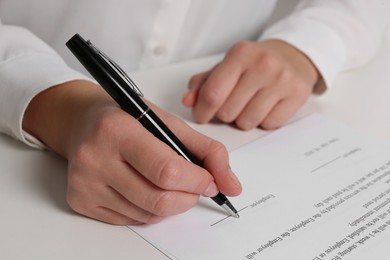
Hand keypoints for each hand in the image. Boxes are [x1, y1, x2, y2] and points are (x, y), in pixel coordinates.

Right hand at [23, 80, 241, 224]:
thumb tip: (232, 186)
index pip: (168, 170)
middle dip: (188, 197)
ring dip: (171, 205)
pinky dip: (149, 210)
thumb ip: (207, 151)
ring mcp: (85, 183)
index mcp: (118, 130)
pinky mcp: (80, 201)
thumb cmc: (129, 118)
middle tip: (194, 187)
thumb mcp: (169, 122)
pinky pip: (130, 220)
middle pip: (159, 199)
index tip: (209, 181)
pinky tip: (147, 189)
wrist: (83, 122)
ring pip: (147, 214)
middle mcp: (95, 158)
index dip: (198, 181)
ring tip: (169, 184)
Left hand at [182, 39, 319, 129]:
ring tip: (248, 105)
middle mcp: (263, 64)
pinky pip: (268, 125)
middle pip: (228, 112)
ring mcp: (282, 80)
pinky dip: (262, 121)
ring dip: (242, 120)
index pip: (212, 94)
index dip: (202, 111)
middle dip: (224, 115)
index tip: (201, 116)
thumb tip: (187, 101)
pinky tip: (265, 107)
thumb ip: (203, 83)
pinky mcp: (297, 95)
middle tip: (231, 104)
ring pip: (247, 122)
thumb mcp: (226, 66)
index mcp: (240, 54)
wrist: (293, 56)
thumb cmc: (254, 63)